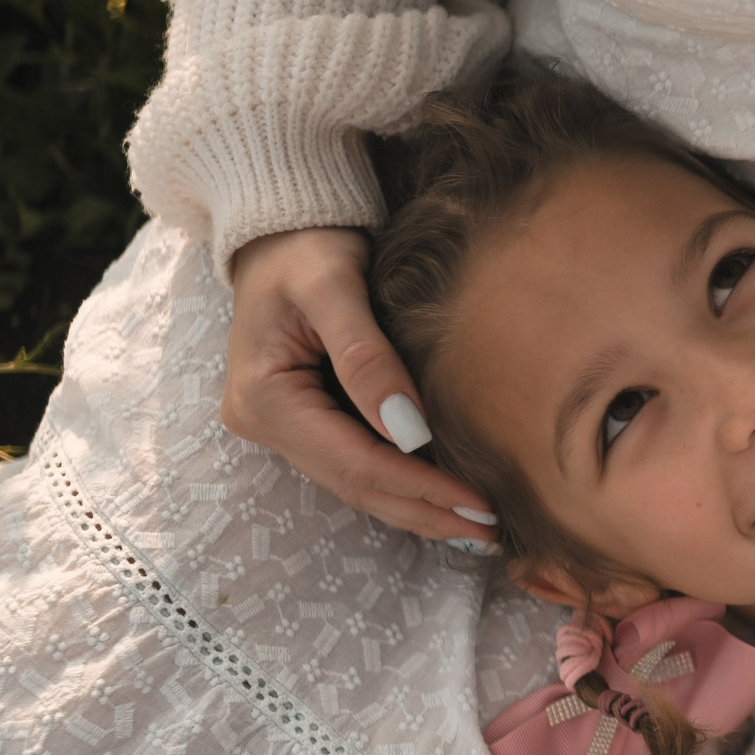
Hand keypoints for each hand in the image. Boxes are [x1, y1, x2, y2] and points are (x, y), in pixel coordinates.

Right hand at [223, 227, 497, 543]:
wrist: (280, 225)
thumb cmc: (306, 244)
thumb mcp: (334, 285)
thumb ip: (367, 357)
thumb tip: (410, 433)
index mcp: (264, 398)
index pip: (353, 462)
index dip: (417, 486)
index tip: (476, 500)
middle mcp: (264, 423)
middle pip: (355, 485)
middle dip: (424, 510)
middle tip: (490, 529)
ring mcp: (282, 426)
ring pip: (357, 484)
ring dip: (417, 507)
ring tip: (478, 524)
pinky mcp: (304, 420)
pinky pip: (356, 463)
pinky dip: (403, 483)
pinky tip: (445, 495)